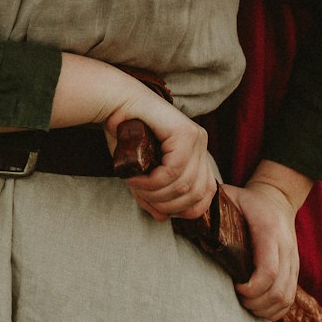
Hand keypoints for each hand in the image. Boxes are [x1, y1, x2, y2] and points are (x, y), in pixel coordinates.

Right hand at [106, 93, 215, 222]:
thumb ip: (154, 194)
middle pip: (197, 193)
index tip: (161, 209)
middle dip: (168, 204)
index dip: (184, 210)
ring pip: (184, 184)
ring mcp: (196, 136)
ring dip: (156, 193)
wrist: (115, 103)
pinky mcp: (184, 132)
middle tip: (143, 197)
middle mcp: (201, 143)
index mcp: (197, 153)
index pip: (206, 194)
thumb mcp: (143, 174)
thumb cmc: (126, 135)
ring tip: (136, 186)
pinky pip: (174, 170)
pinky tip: (137, 179)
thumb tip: (163, 218)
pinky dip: (153, 181)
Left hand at [221, 164, 310, 320]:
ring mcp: (293, 260)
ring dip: (264, 308)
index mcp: (269, 231)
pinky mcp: (295, 269)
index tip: (235, 287)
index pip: (268, 270)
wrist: (277, 198)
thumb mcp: (230, 195)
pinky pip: (290, 298)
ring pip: (286, 298)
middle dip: (256, 302)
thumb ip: (210, 205)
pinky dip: (275, 309)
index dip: (252, 288)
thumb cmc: (247, 200)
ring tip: (245, 304)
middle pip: (278, 290)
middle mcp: (286, 247)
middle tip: (237, 299)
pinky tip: (258, 306)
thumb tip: (184, 216)